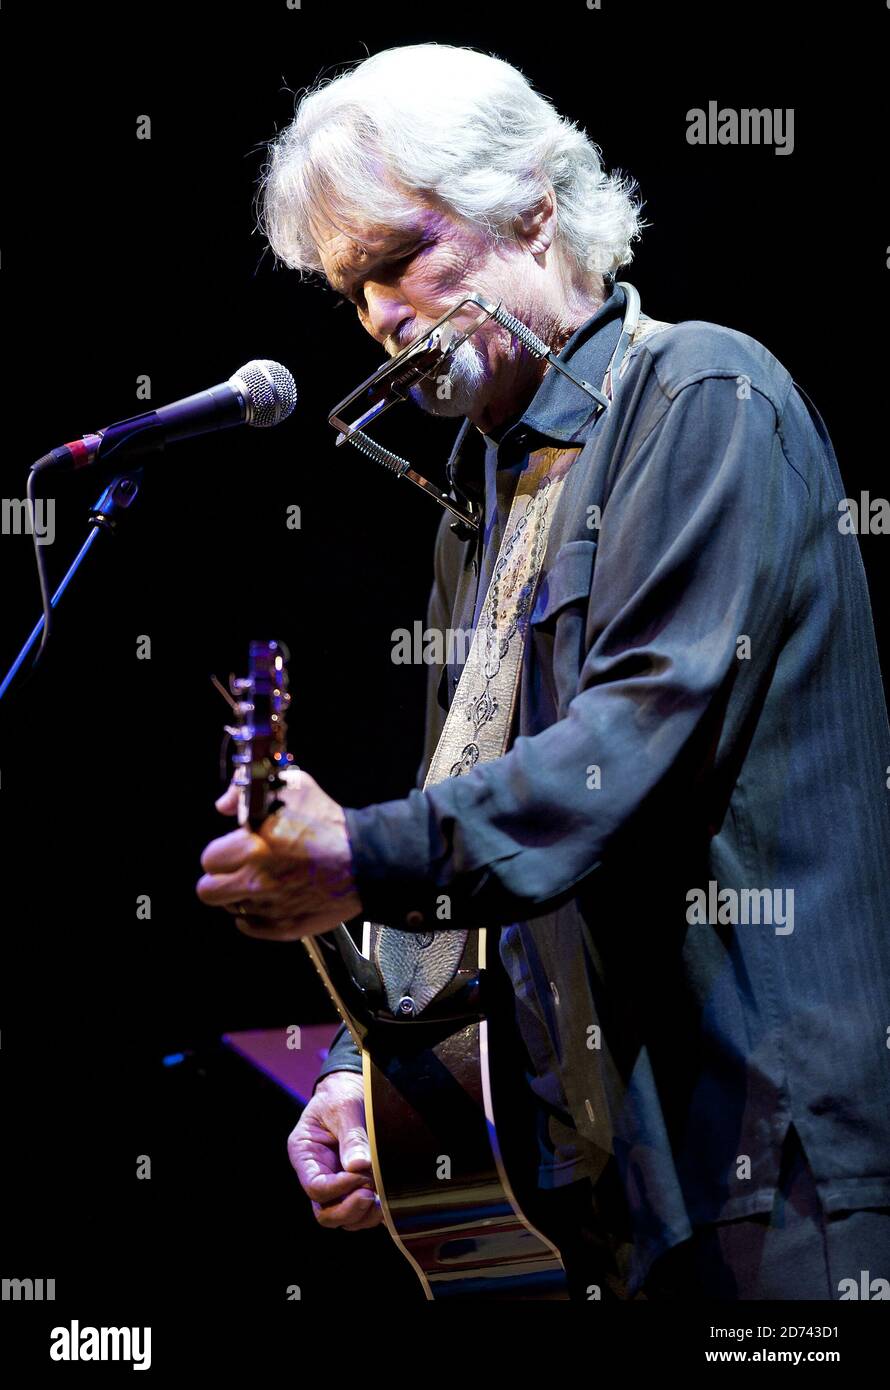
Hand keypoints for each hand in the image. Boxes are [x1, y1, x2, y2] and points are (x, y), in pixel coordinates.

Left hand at [195, 770, 362, 939]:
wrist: (366, 858)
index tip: (234, 848)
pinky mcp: (285, 926)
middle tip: (236, 869)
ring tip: (260, 882)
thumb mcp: (292, 786)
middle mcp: (257, 881)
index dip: (221, 851)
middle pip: (208, 891)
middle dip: (220, 878)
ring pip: (231, 908)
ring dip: (240, 896)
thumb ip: (247, 791)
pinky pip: (252, 928)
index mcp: (253, 847)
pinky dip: (255, 917)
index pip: (210, 859)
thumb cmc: (329, 823)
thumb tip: (224, 805)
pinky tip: (268, 900)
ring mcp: (270, 907)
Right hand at [288, 1072, 383, 1229]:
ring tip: (382, 1199)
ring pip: (343, 1218)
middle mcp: (317, 1173)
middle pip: (325, 1212)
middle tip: (371, 1193)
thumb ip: (351, 1136)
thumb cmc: (342, 1093)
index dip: (339, 1188)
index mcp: (304, 1153)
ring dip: (364, 1215)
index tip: (362, 1176)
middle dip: (349, 1209)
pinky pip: (360, 1212)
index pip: (315, 1187)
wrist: (351, 1088)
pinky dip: (374, 1214)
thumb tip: (361, 1166)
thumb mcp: (345, 1107)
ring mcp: (335, 1183)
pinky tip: (389, 1204)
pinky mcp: (353, 1186)